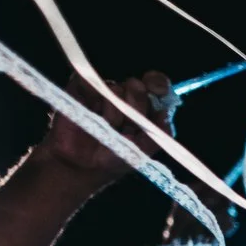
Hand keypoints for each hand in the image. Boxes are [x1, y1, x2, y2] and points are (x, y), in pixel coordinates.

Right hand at [33, 70, 175, 180]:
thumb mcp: (143, 151)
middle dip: (136, 104)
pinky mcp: (80, 90)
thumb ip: (160, 133)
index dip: (158, 83)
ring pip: (115, 87)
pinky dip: (92, 92)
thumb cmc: (114, 159)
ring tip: (106, 125)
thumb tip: (166, 112)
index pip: (157, 86)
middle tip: (127, 122)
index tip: (157, 90)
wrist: (81, 166)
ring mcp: (103, 93)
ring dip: (113, 110)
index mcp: (145, 109)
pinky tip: (92, 108)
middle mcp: (125, 98)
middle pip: (137, 86)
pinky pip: (87, 79)